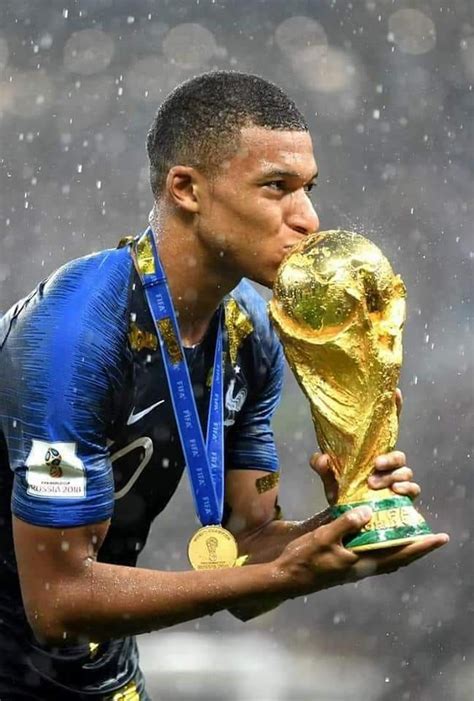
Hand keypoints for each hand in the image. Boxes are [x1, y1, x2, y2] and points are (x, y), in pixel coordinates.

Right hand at [275, 507, 448, 595]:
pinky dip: (385, 548)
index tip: (439, 538)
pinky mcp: (347, 566)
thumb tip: (369, 511)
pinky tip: (381, 537)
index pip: (399, 554)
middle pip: (398, 558)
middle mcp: (363, 568)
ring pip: (388, 559)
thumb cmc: (304, 559)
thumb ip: (346, 524)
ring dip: (403, 548)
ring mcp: (356, 569)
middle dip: (417, 548)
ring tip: (412, 534)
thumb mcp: (324, 537)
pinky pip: (375, 557)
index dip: (420, 546)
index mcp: (362, 562)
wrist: (287, 579)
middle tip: (432, 535)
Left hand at [310, 388, 419, 503]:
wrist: (347, 520)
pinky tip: (395, 491)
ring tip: (373, 483)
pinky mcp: (402, 497)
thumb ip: (322, 467)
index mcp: (372, 453)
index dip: (394, 409)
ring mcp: (396, 480)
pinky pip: (413, 489)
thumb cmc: (341, 492)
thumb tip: (323, 457)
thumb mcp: (328, 478)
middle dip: (390, 458)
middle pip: (399, 454)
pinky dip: (407, 488)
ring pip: (405, 471)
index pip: (386, 429)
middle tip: (375, 464)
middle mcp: (387, 464)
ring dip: (391, 476)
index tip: (395, 392)